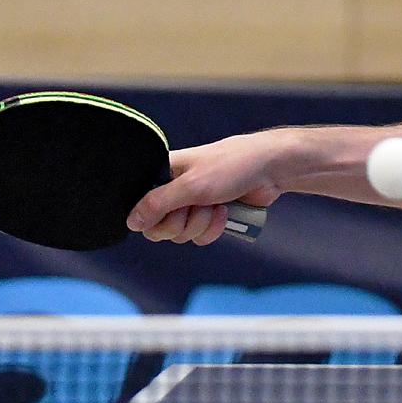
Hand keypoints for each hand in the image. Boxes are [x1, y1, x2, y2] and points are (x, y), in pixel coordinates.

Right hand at [128, 131, 285, 245]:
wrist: (270, 169)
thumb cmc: (232, 166)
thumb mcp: (191, 185)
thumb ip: (158, 204)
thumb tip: (131, 222)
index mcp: (163, 173)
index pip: (140, 208)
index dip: (154, 218)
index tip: (172, 211)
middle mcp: (174, 189)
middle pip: (160, 227)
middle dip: (182, 222)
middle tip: (197, 206)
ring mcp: (193, 204)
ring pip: (181, 234)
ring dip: (201, 224)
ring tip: (216, 205)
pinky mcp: (210, 215)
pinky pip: (199, 236)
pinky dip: (212, 229)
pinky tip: (224, 212)